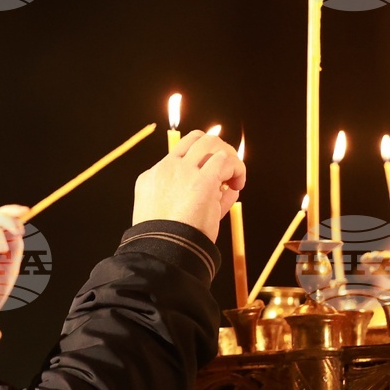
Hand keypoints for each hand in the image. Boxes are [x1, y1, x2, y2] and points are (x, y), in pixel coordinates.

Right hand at [131, 130, 245, 241]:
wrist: (165, 251)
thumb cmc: (169, 241)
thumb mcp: (173, 216)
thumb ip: (197, 200)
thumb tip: (227, 192)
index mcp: (151, 177)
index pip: (179, 155)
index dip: (200, 162)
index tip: (212, 179)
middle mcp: (166, 168)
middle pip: (195, 139)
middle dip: (216, 149)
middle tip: (227, 170)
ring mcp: (183, 171)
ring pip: (210, 141)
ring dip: (227, 155)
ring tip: (234, 175)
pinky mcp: (202, 179)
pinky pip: (225, 160)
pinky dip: (237, 169)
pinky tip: (238, 184)